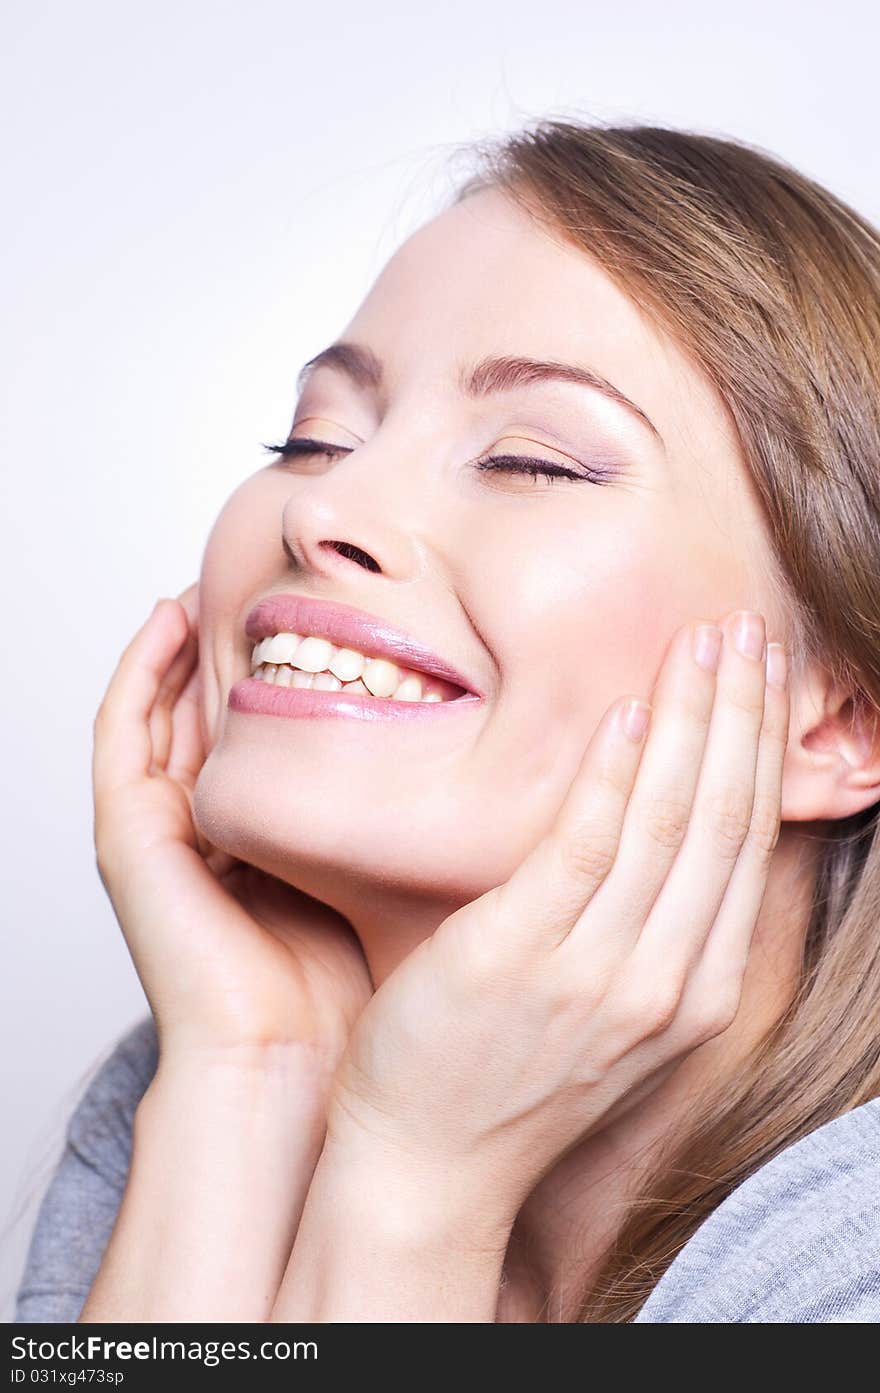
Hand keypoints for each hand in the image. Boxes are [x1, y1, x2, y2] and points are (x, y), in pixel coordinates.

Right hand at [92, 585, 372, 1063]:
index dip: (271, 674)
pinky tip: (169, 619)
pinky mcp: (128, 836)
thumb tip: (469, 755)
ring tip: (209, 578)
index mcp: (250, 841)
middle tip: (257, 578)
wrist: (289, 1061)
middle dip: (220, 648)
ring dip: (174, 643)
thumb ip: (394, 817)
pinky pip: (119, 734)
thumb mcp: (378, 874)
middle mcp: (197, 832)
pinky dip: (137, 672)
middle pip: (198, 714)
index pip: (251, 736)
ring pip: (154, 711)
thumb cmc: (344, 985)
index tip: (312, 614)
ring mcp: (156, 832)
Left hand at [323, 610, 788, 1226]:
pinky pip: (585, 846)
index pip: (745, 845)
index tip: (761, 678)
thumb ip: (644, 925)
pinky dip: (615, 774)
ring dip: (694, 719)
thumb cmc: (506, 1077)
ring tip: (704, 642)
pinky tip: (628, 712)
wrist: (427, 1167)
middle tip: (747, 632)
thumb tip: (657, 822)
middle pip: (725, 819)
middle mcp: (666, 982)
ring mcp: (598, 972)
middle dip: (743, 714)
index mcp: (695, 992)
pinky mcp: (521, 954)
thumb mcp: (607, 1009)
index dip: (760, 750)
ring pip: (671, 820)